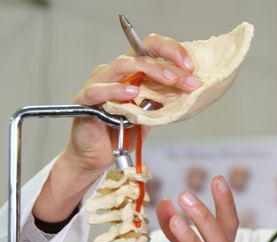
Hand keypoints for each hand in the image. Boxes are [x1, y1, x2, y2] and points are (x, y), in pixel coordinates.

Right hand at [66, 33, 201, 174]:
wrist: (98, 156)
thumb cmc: (123, 132)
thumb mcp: (152, 114)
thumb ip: (165, 100)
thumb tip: (191, 89)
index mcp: (131, 72)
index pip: (151, 49)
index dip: (172, 52)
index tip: (191, 67)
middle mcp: (114, 73)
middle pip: (140, 54)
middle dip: (167, 63)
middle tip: (187, 76)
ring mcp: (99, 83)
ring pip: (121, 65)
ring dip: (150, 70)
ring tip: (170, 80)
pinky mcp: (85, 99)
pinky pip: (99, 90)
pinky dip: (116, 89)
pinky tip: (133, 92)